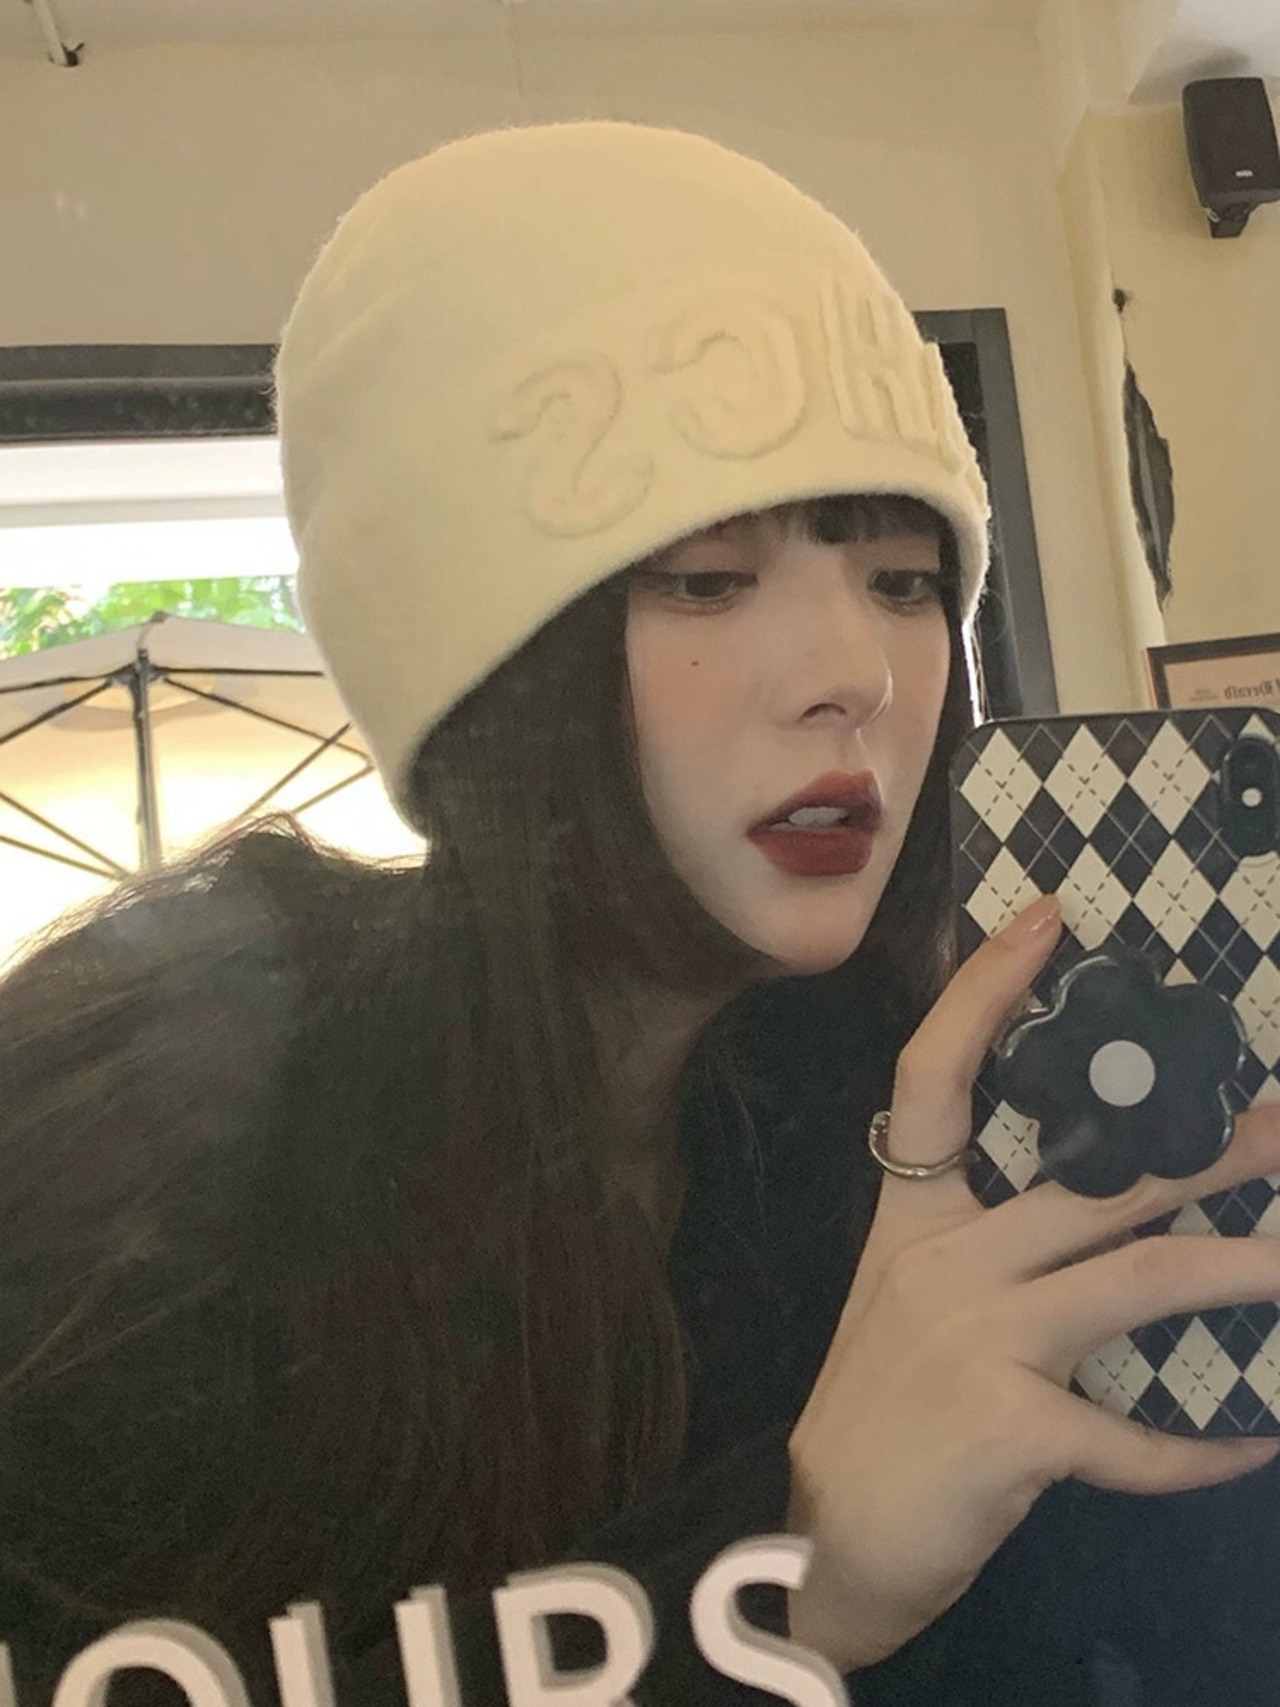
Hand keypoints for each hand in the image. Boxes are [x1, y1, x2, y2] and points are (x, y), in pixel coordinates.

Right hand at [785, 894, 1279, 1672]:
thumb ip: (985, 1258)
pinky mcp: (1011, 1431)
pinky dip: (1202, 1451)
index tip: (1046, 921)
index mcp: (907, 1223)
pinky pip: (1135, 1439)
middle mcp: (941, 1264)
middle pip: (1087, 1182)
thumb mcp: (909, 1311)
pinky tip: (1254, 1444)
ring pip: (1135, 1283)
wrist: (821, 1544)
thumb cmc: (874, 1418)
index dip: (984, 993)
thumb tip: (1096, 1217)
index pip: (933, 1079)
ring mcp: (974, 1342)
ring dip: (1238, 1270)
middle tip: (1279, 1121)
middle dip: (1198, 1151)